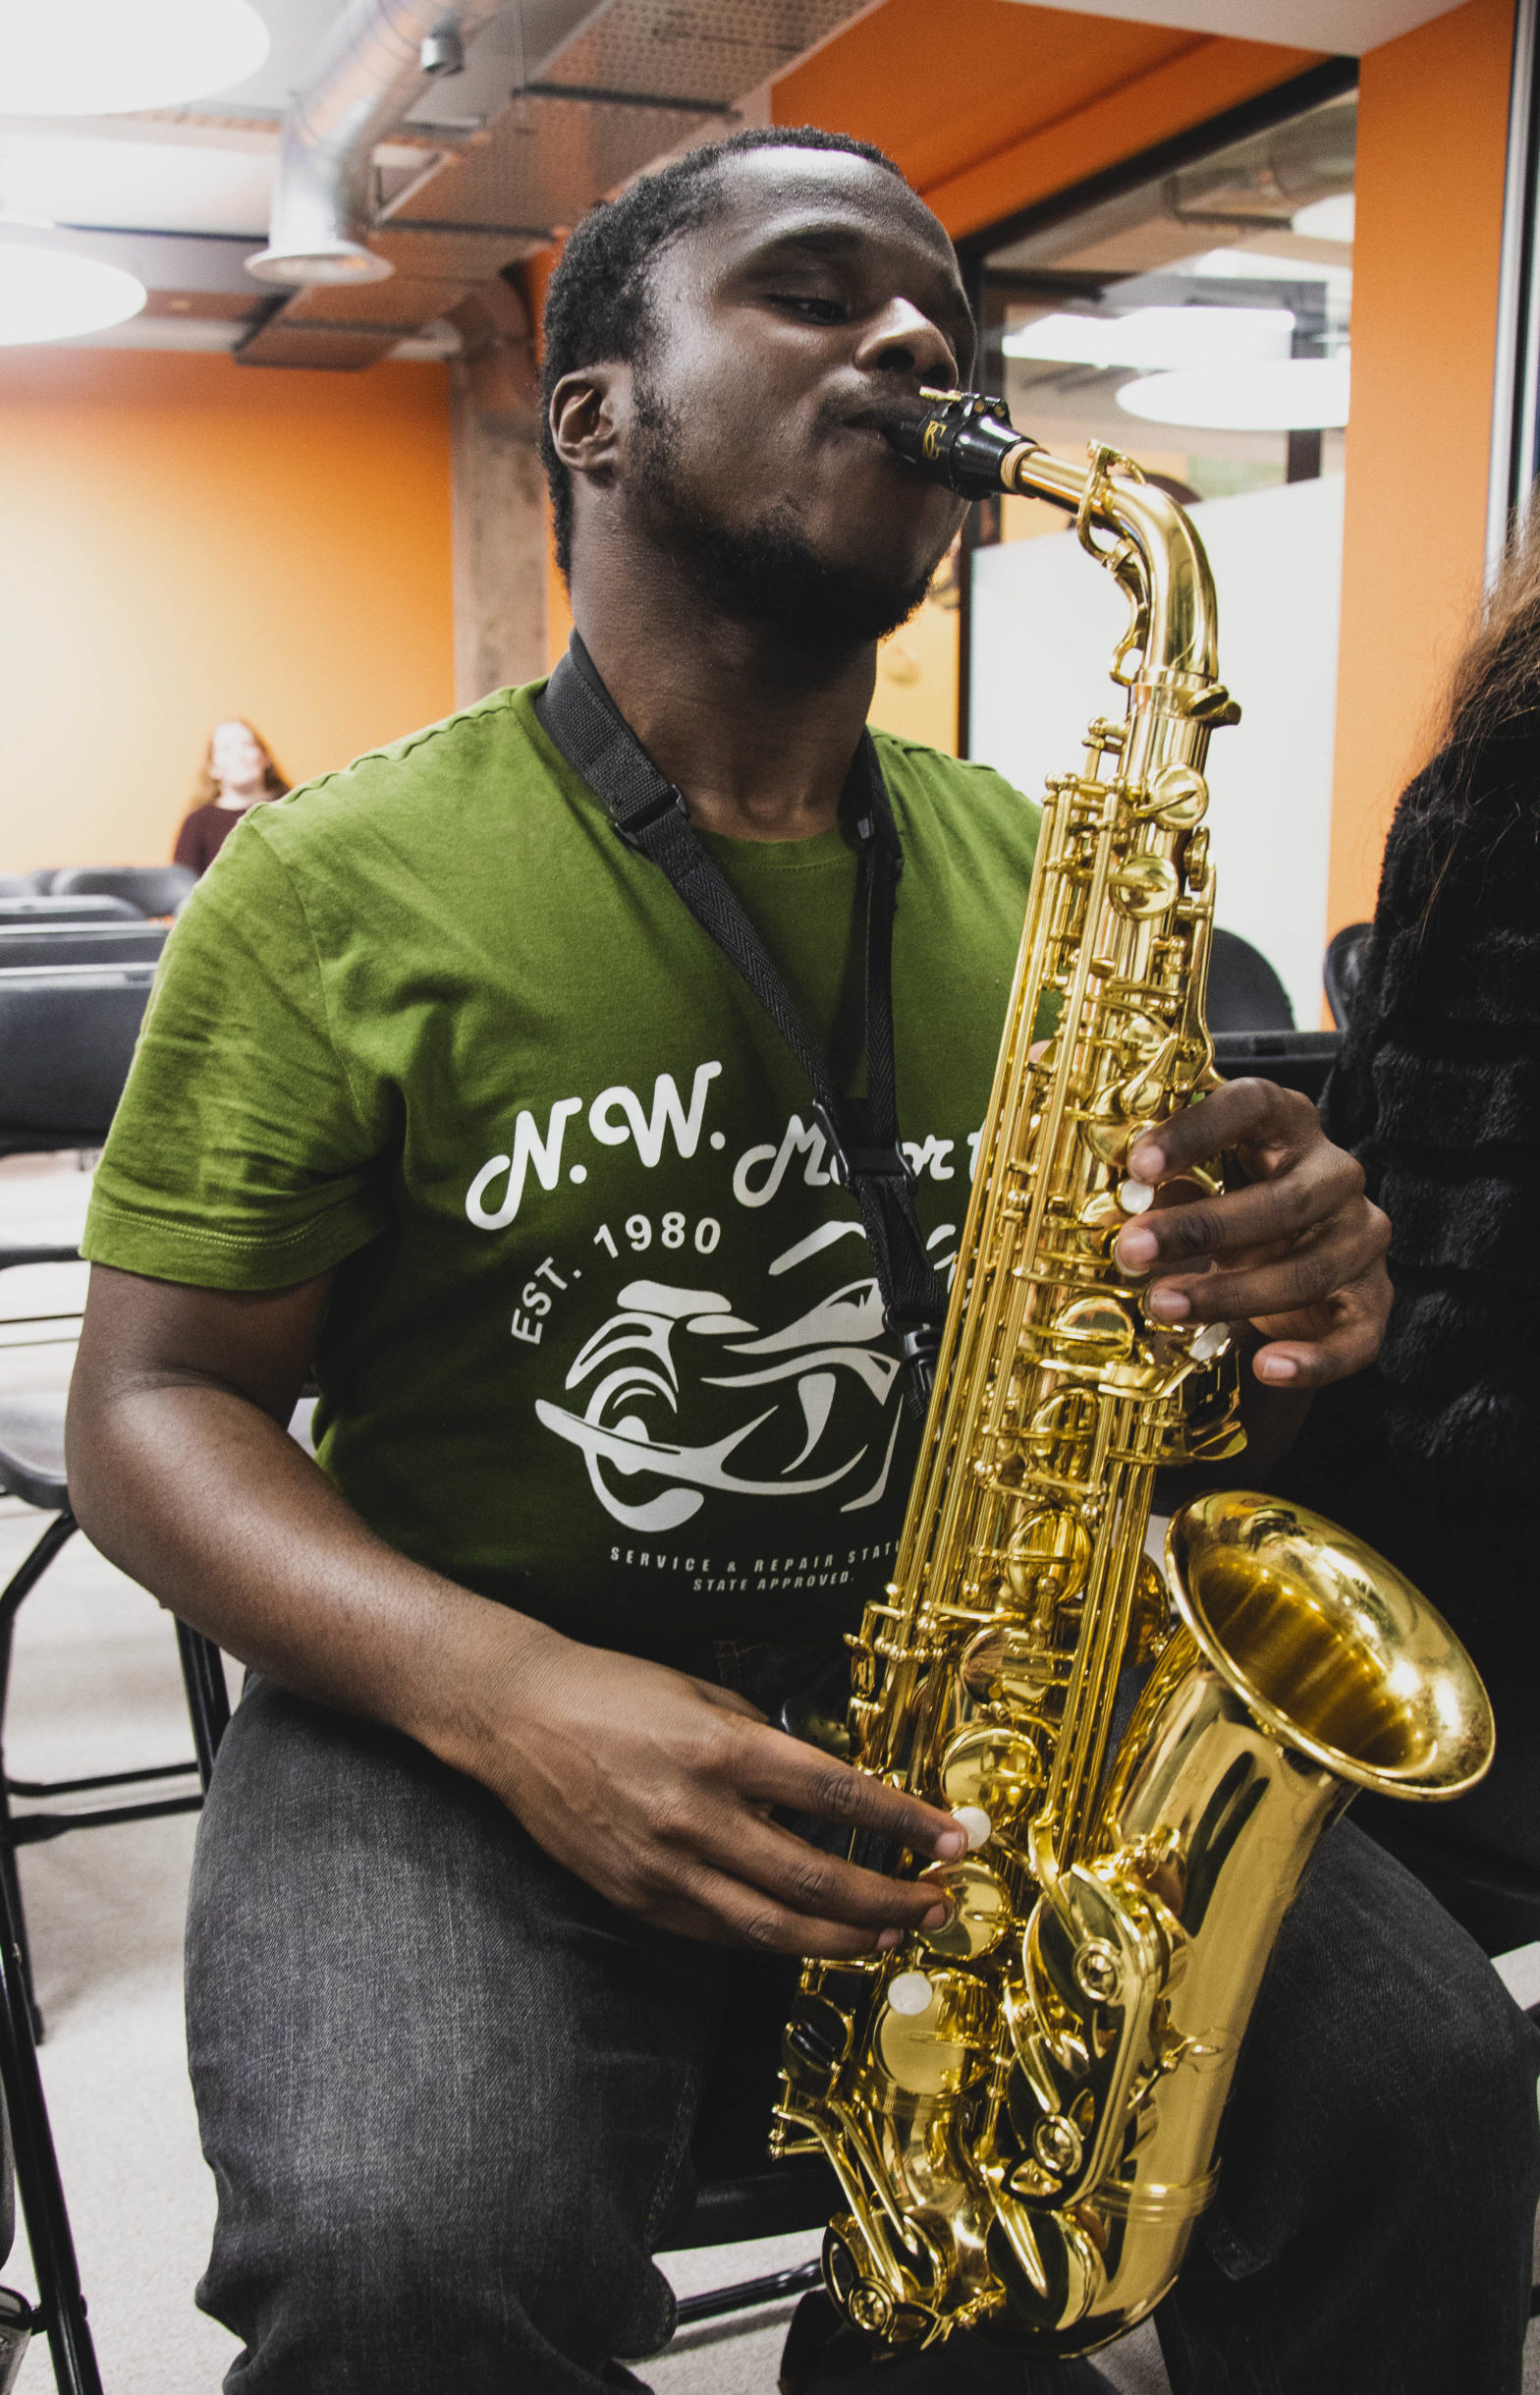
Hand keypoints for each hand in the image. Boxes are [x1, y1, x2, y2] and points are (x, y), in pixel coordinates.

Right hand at [482, 1629, 966, 1956]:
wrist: (517, 1716)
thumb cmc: (614, 1691)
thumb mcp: (704, 1694)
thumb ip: (766, 1745)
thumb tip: (827, 1791)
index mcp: (722, 1749)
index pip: (839, 1795)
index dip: (903, 1824)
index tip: (950, 1841)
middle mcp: (696, 1813)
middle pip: (816, 1876)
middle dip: (888, 1897)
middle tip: (935, 1904)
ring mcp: (664, 1865)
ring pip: (773, 1925)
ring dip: (844, 1937)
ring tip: (890, 1935)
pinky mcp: (637, 1897)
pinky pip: (722, 1933)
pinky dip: (776, 1939)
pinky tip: (812, 1935)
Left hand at [1111, 1077, 1390, 1389]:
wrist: (1279, 1262)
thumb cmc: (1228, 1207)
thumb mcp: (1193, 1186)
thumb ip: (1160, 1188)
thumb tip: (1113, 1207)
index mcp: (1288, 1124)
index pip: (1252, 1106)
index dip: (1196, 1132)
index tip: (1139, 1166)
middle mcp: (1335, 1174)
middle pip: (1283, 1201)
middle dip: (1201, 1229)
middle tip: (1133, 1250)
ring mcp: (1360, 1237)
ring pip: (1308, 1272)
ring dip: (1232, 1295)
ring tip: (1164, 1305)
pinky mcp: (1373, 1299)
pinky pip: (1356, 1337)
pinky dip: (1313, 1359)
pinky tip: (1267, 1367)